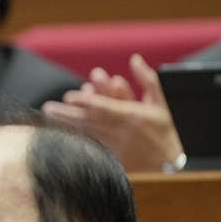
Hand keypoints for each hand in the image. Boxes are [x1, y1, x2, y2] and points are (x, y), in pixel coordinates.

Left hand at [42, 54, 183, 171]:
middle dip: (67, 114)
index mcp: (133, 115)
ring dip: (67, 126)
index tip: (68, 96)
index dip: (85, 101)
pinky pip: (92, 148)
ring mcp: (117, 147)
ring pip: (87, 134)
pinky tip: (62, 137)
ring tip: (49, 120)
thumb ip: (147, 79)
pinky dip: (77, 141)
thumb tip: (135, 59)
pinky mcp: (115, 159)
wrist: (173, 162)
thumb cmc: (166, 128)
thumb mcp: (162, 101)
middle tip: (47, 108)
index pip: (104, 106)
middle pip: (89, 121)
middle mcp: (123, 131)